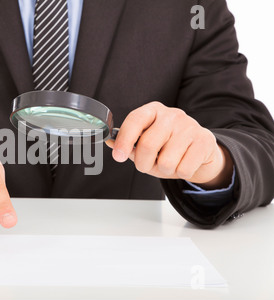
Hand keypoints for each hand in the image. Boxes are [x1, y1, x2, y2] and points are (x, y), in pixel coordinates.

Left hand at [106, 102, 233, 188]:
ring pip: (166, 161)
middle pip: (148, 145)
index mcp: (153, 110)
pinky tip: (183, 163)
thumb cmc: (168, 147)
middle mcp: (171, 114)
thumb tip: (110, 142)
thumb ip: (129, 145)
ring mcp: (189, 126)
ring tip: (169, 162)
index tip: (118, 157)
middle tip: (146, 165)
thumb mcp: (146, 144)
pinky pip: (184, 168)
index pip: (135, 120)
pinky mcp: (204, 140)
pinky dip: (180, 173)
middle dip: (143, 163)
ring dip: (164, 170)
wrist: (200, 151)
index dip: (124, 140)